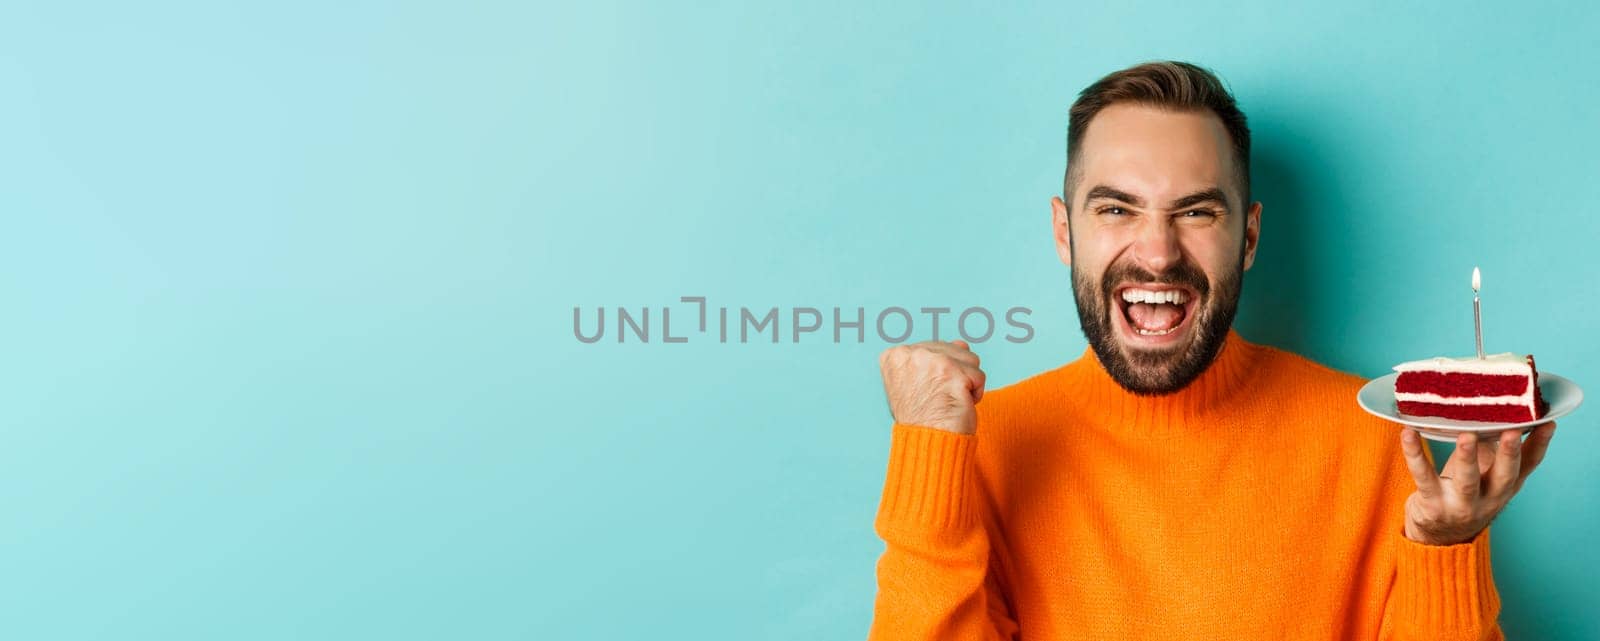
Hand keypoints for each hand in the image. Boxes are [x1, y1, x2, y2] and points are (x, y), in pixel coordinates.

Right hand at [878, 339, 986, 434]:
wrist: (927, 444)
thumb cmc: (921, 419)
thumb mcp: (915, 383)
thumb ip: (932, 359)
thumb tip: (961, 343)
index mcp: (894, 355)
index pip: (935, 348)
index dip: (939, 372)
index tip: (926, 392)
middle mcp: (910, 354)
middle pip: (954, 350)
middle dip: (955, 375)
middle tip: (939, 399)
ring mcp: (932, 361)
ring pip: (970, 359)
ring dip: (966, 383)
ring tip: (948, 400)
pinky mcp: (953, 372)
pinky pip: (979, 376)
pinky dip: (975, 394)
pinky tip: (958, 405)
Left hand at [1399, 423, 1555, 545]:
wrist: (1438, 536)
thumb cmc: (1464, 494)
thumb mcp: (1486, 475)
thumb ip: (1494, 448)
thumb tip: (1497, 411)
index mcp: (1505, 486)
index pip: (1528, 465)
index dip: (1539, 444)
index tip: (1548, 422)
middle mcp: (1489, 498)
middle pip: (1504, 476)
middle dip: (1509, 454)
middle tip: (1510, 432)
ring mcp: (1461, 504)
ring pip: (1466, 481)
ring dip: (1467, 457)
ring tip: (1467, 436)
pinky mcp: (1433, 505)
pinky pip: (1423, 477)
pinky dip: (1415, 454)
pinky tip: (1408, 434)